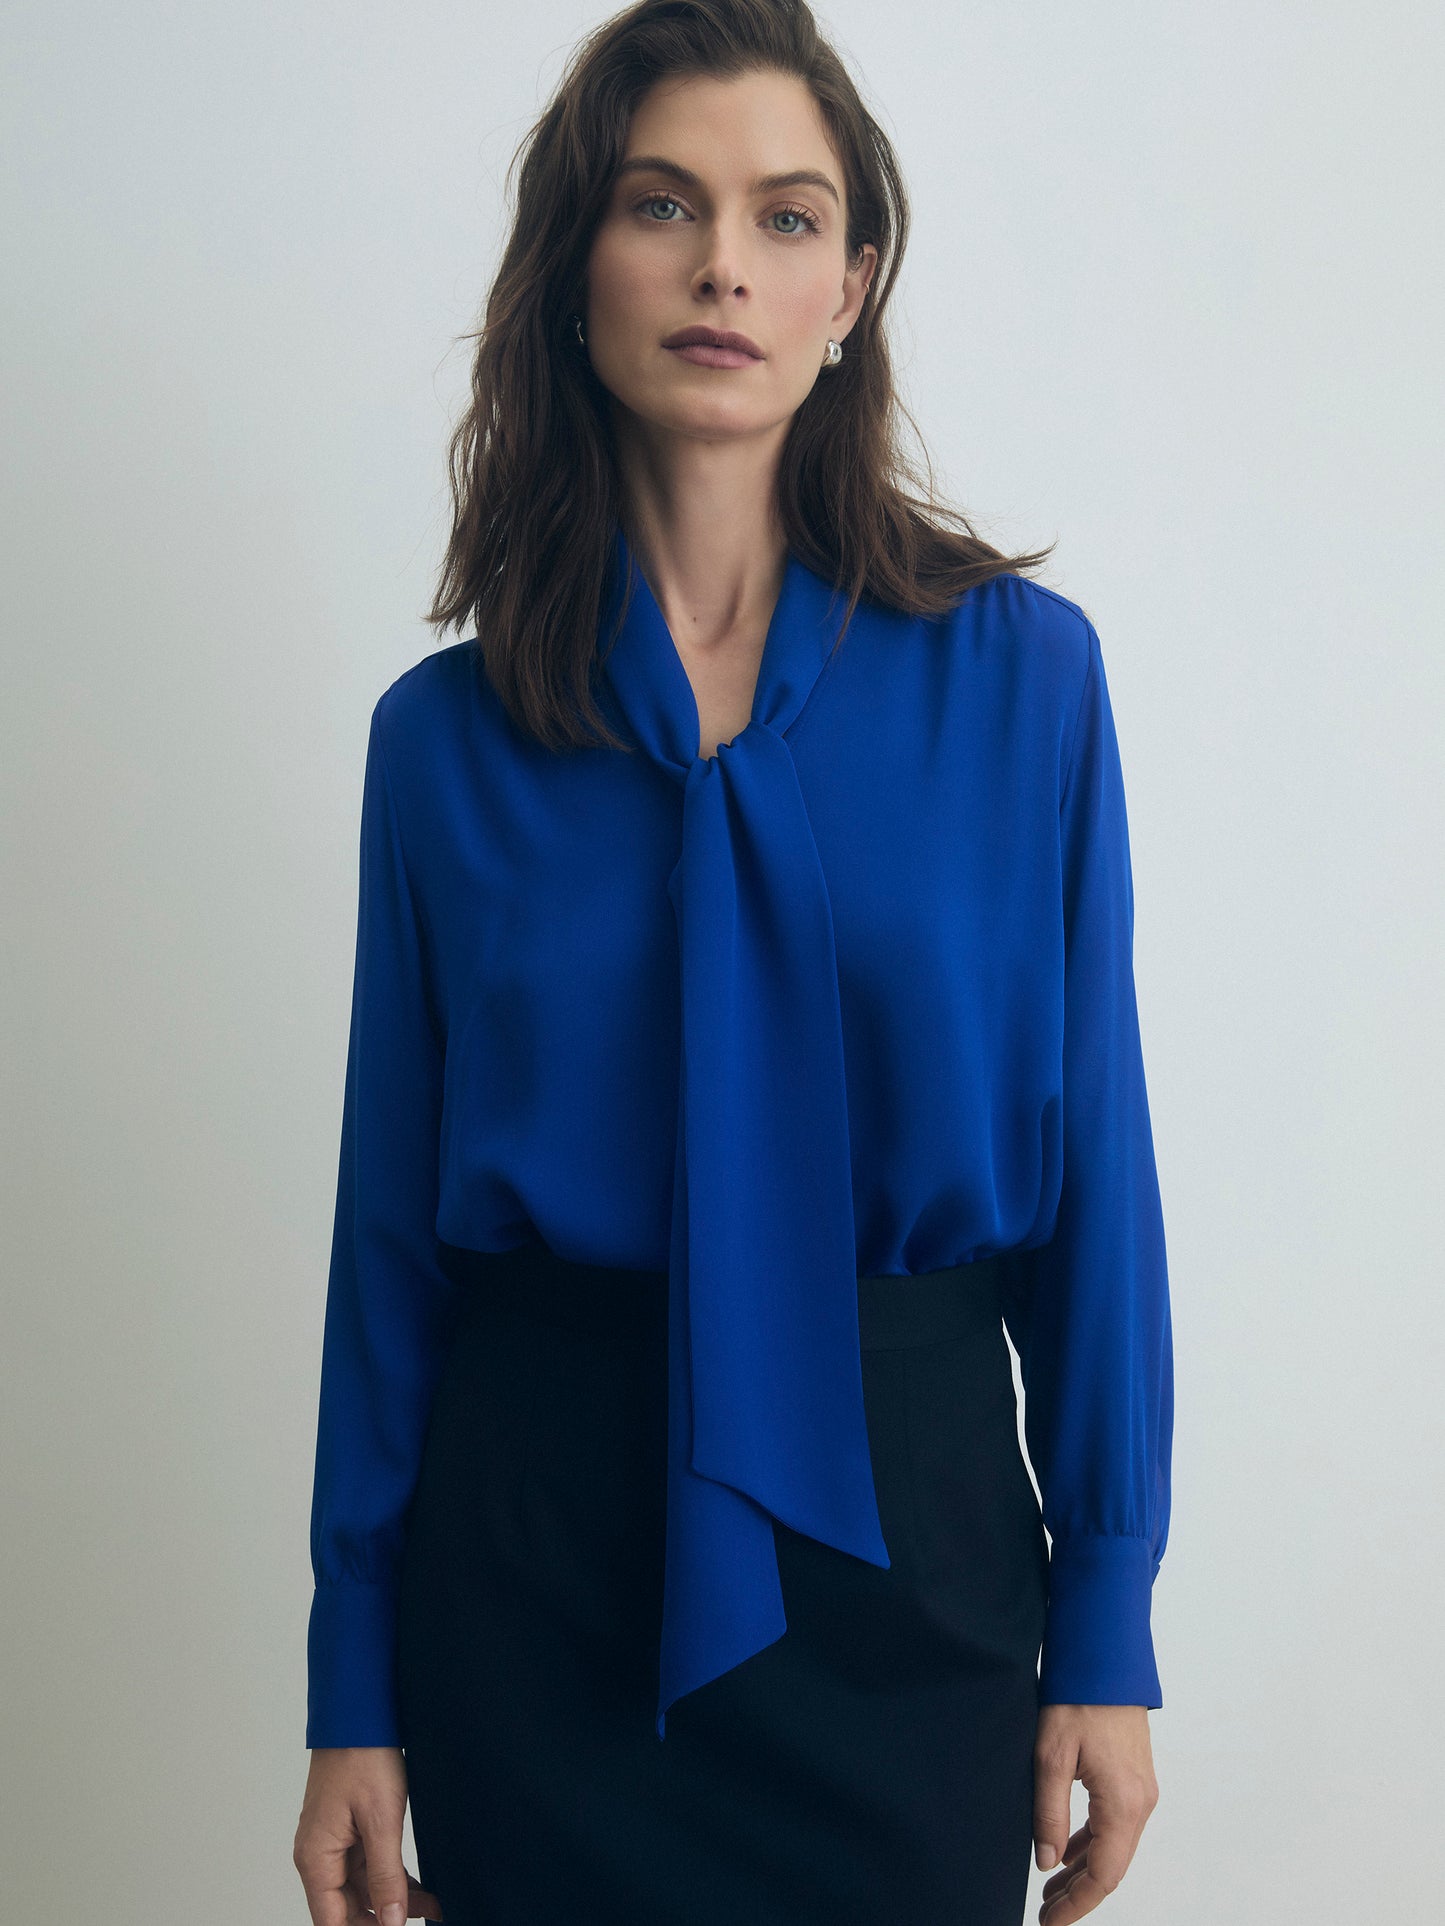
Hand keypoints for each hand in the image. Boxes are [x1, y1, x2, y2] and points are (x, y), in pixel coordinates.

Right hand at [294, 1745, 443, 1923]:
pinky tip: (420, 1886)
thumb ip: (386, 1876)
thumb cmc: (363, 1756)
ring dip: (395, 1898)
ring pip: (362, 1887)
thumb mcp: (381, 1820)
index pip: (333, 1922)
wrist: (360, 1709)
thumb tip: (391, 1922)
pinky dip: (392, 1876)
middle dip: (386, 1918)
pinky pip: (368, 1863)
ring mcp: (334, 1841)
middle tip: (427, 1917)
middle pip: (348, 1908)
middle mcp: (319, 1855)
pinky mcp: (350, 1828)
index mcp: (316, 1859)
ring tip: (433, 1906)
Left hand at [1031, 1704, 1158, 1922]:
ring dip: (1084, 1871)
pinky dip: (1093, 1845)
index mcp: (1122, 1803)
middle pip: (1111, 1867)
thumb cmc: (1078, 1697)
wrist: (1106, 1656)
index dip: (1077, 1905)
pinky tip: (1068, 1852)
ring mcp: (1141, 1790)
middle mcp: (1140, 1803)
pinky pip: (1116, 1825)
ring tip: (1050, 1890)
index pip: (1103, 1875)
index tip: (1049, 1923)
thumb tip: (1047, 1863)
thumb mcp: (1050, 1756)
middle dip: (1078, 1894)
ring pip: (1114, 1847)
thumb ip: (1049, 1814)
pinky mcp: (1134, 1777)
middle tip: (1044, 1913)